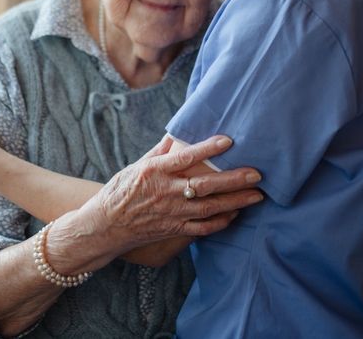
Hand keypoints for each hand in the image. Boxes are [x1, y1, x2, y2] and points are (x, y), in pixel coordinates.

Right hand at [77, 135, 264, 251]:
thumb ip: (161, 150)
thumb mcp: (137, 165)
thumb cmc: (121, 190)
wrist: (105, 225)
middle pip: (205, 186)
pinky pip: (202, 228)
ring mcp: (171, 213)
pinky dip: (221, 222)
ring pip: (209, 208)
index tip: (228, 140)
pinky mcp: (173, 230)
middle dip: (233, 180)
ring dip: (235, 202)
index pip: (185, 157)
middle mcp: (165, 192)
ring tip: (257, 195)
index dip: (208, 149)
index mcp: (155, 171)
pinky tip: (235, 214)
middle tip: (257, 174)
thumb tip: (179, 133)